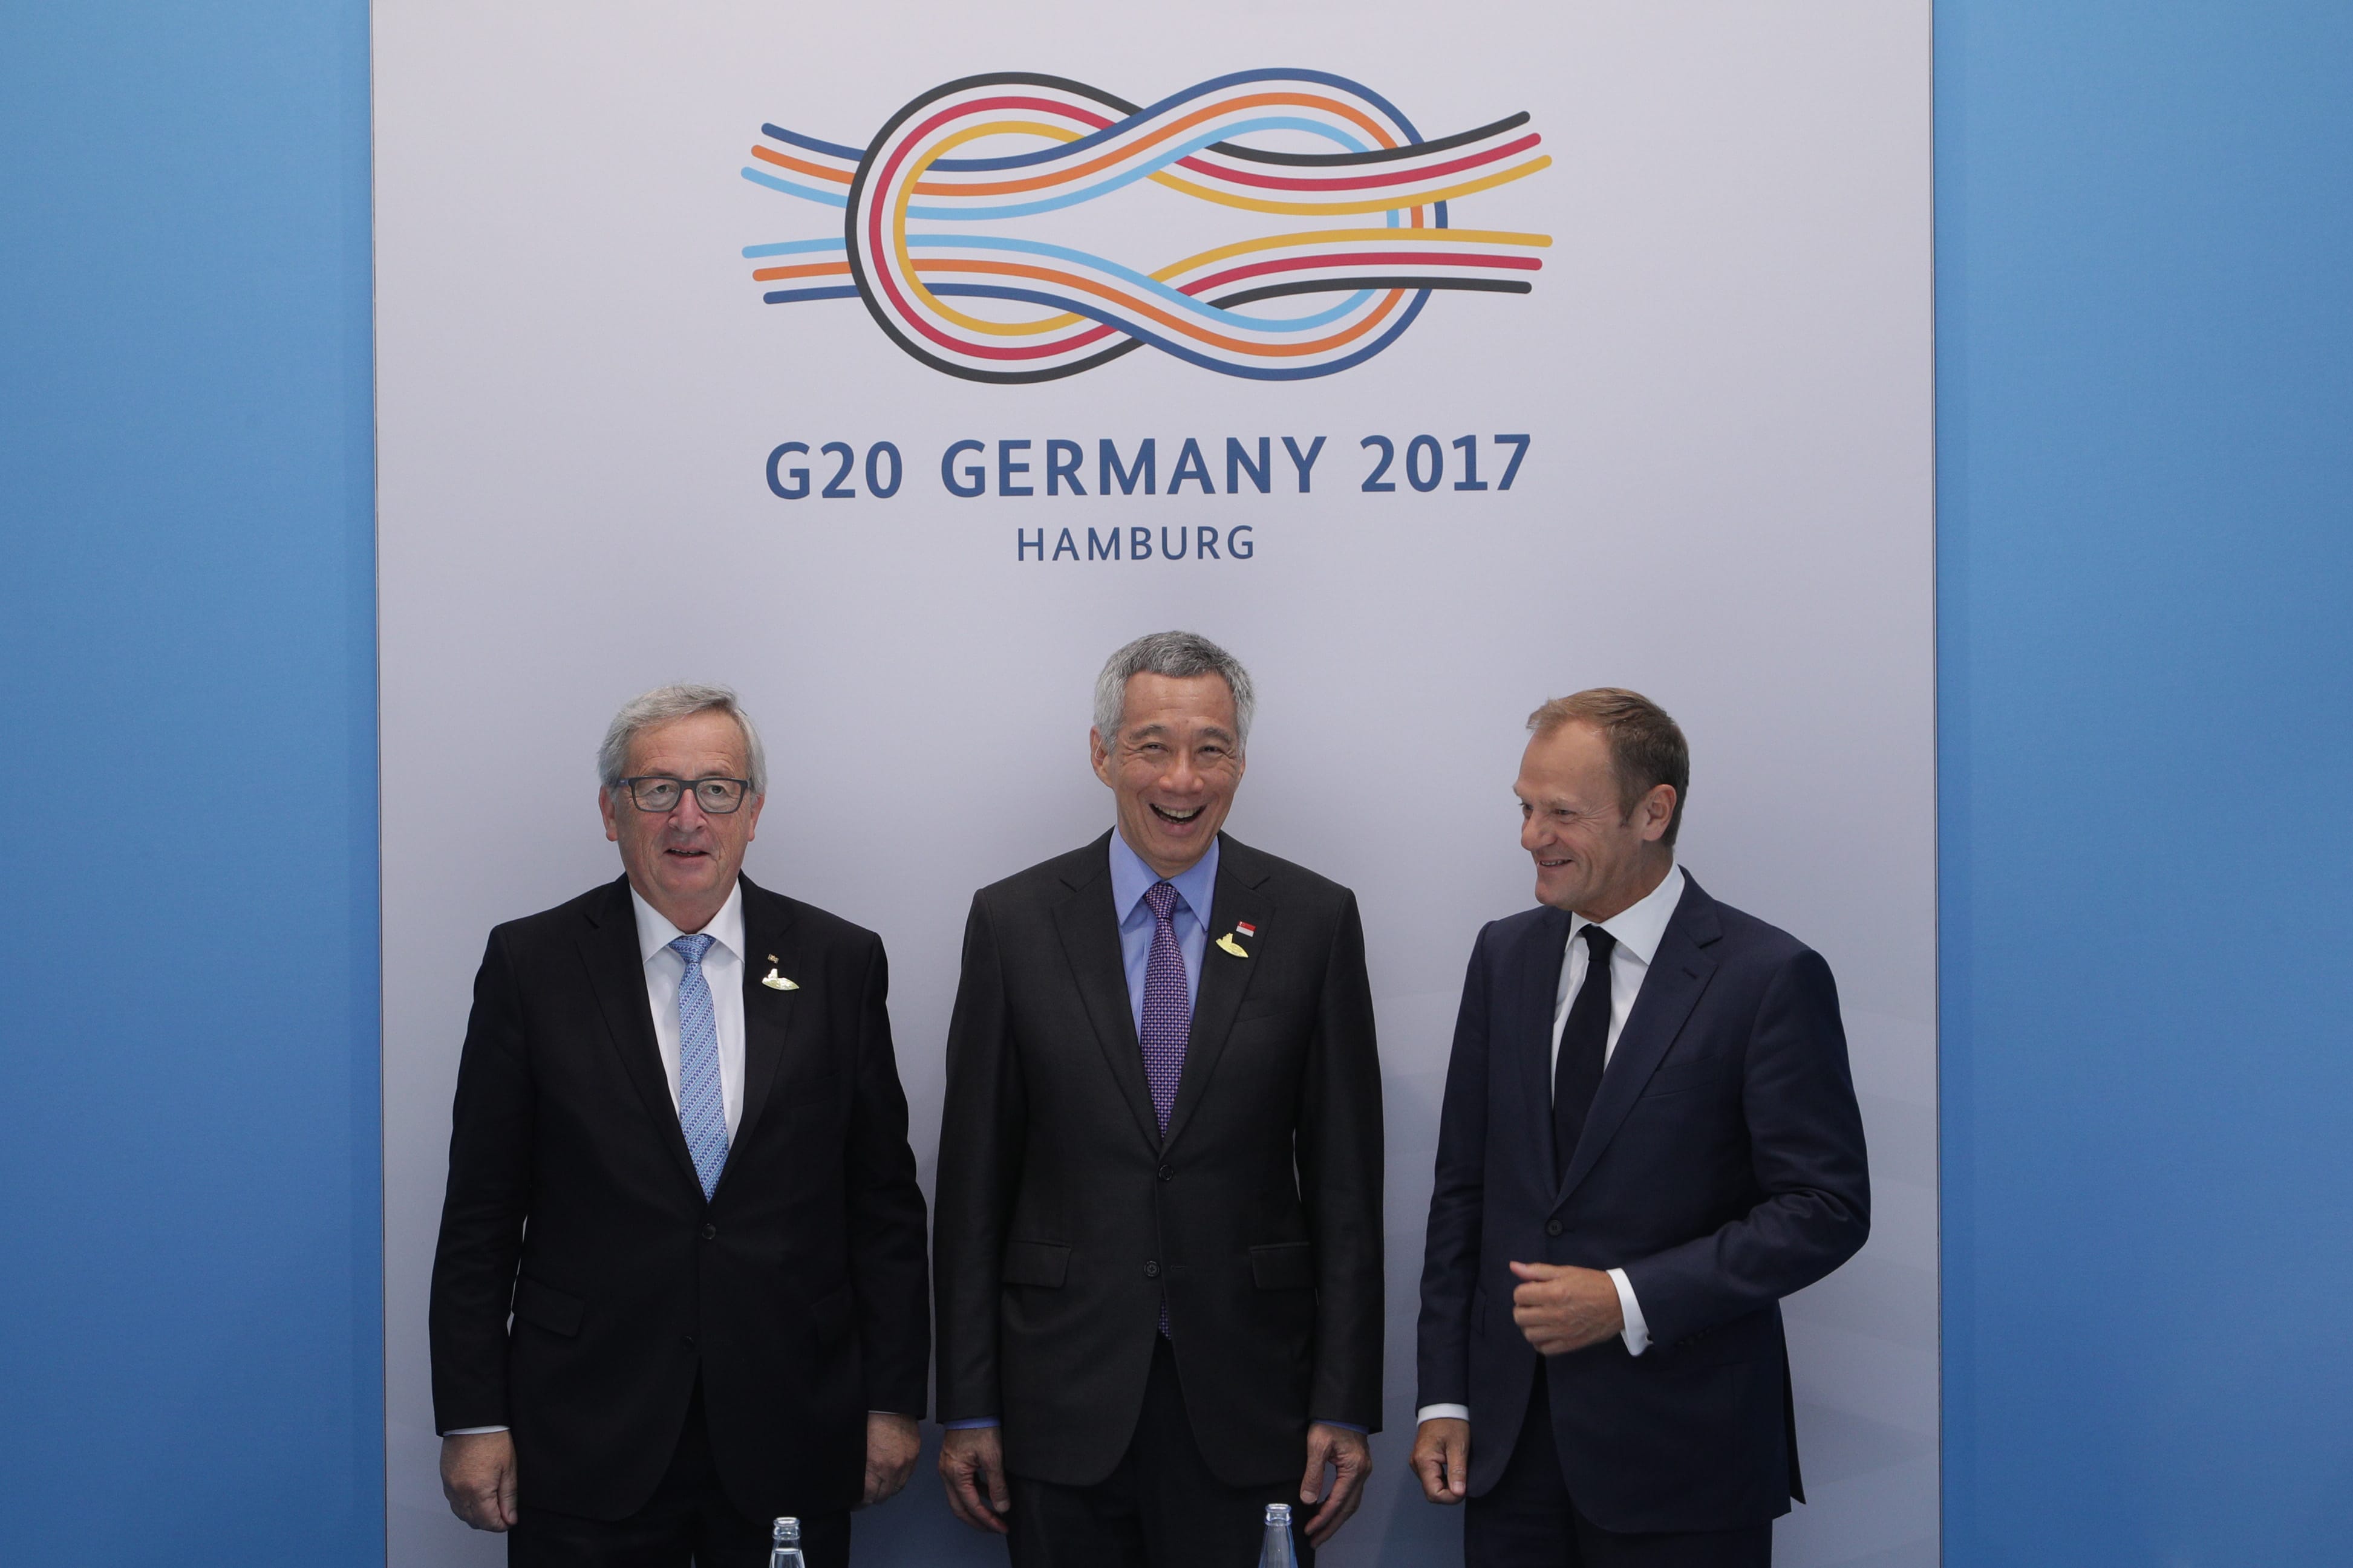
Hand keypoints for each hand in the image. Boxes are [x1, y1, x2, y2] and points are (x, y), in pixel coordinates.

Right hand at [440, 1431, 518, 1531]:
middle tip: (503, 1514)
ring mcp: (450, 1487)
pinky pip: (453, 1502)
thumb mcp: (508, 1469)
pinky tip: (476, 1497)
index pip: (488, 1522)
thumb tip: (510, 1518)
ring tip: (491, 1505)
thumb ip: (508, 1497)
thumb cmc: (492, 1439)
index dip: (501, 1525)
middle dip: (489, 1522)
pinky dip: (464, 1506)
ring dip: (476, 1515)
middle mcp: (460, 1492)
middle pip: (473, 1522)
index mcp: (477, 1490)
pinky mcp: (445, 1480)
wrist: (472, 1420)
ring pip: (461, 1514)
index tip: (509, 1521)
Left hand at [862, 1413, 920, 1506]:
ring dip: (886, 1489)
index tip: (854, 1502)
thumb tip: (854, 1482)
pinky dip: (898, 1478)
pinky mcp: (914, 1455)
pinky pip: (907, 1476)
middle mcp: (893, 1469)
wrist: (889, 1403)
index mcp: (876, 1467)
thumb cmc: (869, 1420)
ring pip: (896, 1488)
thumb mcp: (856, 1447)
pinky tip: (890, 1475)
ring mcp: (906, 1462)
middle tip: (863, 1496)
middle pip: (883, 1496)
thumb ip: (857, 1469)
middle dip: (872, 1498)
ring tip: (877, 1486)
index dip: (859, 1502)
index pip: (868, 1497)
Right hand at [938, 1425, 1010, 1533]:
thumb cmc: (981, 1427)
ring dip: (976, 1509)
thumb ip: (997, 1484)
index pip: (971, 1506)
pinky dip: (974, 1494)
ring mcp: (947, 1468)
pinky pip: (962, 1485)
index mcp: (955, 1474)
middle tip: (997, 1528)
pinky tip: (988, 1494)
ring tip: (995, 1514)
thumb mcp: (993, 1457)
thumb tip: (1002, 1508)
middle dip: (978, 1521)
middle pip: (960, 1508)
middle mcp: (946, 1474)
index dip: (987, 1520)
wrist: (971, 1405)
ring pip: (959, 1498)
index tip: (1002, 1527)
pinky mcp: (953, 1462)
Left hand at [1296, 1422, 1370, 1546]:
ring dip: (1335, 1519)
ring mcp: (1362, 1471)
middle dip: (1331, 1526)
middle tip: (1315, 1540)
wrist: (1342, 1405)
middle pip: (1348, 1508)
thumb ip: (1313, 1473)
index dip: (1323, 1518)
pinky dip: (1339, 1506)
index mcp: (1354, 1468)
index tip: (1310, 1529)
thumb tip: (1307, 1499)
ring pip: (1351, 1503)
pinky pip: (1350, 1494)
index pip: (1338, 1501)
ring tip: (1320, 1531)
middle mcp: (1362, 1472)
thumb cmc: (1330, 1420)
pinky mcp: (1358, 1468)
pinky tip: (1327, 1510)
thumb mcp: (1317, 1445)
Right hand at [1412, 1417, 1469, 1503]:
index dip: (1450, 1497)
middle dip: (1450, 1492)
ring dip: (1448, 1485)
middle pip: (1432, 1492)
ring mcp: (1419, 1463)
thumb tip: (1458, 1493)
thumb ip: (1458, 1471)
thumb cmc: (1451, 1421)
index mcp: (1423, 1461)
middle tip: (1464, 1480)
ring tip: (1460, 1472)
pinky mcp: (1423, 1461)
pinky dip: (1445, 1479)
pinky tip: (1454, 1469)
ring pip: (1433, 1486)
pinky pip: (1433, 1478)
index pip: (1434, 1494)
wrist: (1443, 1406)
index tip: (1464, 1488)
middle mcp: (1417, 1464)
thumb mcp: (1458, 1447)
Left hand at [1509, 1260, 1623, 1354]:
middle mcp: (1554, 1314)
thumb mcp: (1565, 1271)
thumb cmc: (1591, 1284)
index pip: (1519, 1295)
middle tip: (1534, 1304)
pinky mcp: (1569, 1345)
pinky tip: (1546, 1332)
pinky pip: (1543, 1349)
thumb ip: (1537, 1271)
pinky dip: (1540, 1342)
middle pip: (1519, 1316)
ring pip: (1529, 1334)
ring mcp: (1561, 1332)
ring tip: (1539, 1318)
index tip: (1533, 1290)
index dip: (1523, 1291)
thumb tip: (1513, 1267)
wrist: (1619, 1303)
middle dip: (1522, 1308)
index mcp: (1553, 1293)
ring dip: (1529, 1326)